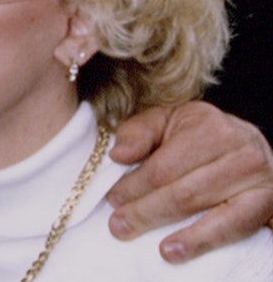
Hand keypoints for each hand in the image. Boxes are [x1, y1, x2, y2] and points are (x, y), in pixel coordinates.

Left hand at [106, 101, 272, 262]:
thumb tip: (119, 155)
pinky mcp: (267, 202)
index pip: (164, 167)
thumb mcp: (166, 121)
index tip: (113, 200)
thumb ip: (138, 132)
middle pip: (185, 192)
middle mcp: (239, 152)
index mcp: (208, 126)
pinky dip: (210, 241)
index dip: (135, 186)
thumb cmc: (198, 133)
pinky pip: (237, 227)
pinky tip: (185, 251)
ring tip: (160, 250)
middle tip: (119, 226)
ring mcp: (257, 179)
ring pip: (212, 213)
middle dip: (147, 212)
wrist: (248, 142)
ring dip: (184, 236)